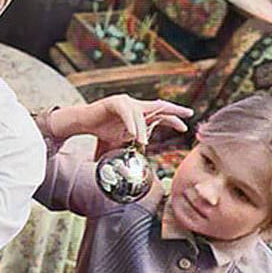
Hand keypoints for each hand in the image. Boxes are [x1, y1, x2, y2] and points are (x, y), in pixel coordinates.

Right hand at [50, 94, 192, 153]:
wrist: (82, 122)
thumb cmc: (101, 131)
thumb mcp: (119, 144)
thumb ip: (128, 152)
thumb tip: (132, 170)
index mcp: (139, 113)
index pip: (160, 114)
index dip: (173, 119)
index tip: (185, 128)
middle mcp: (135, 105)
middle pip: (159, 106)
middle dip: (174, 110)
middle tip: (189, 114)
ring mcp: (126, 102)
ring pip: (140, 116)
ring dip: (142, 130)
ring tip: (142, 142)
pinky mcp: (115, 102)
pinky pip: (127, 114)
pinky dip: (131, 125)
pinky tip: (133, 135)